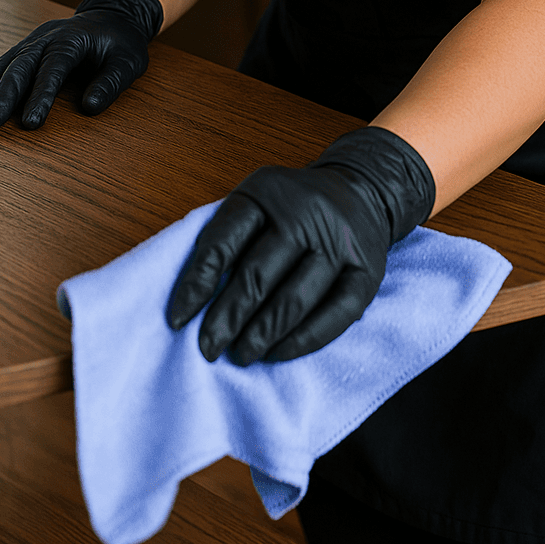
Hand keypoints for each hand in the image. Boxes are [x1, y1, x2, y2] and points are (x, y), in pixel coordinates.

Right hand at [0, 0, 162, 130]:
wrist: (110, 16)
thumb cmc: (120, 43)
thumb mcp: (129, 61)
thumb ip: (111, 82)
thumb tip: (89, 108)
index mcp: (71, 39)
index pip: (54, 67)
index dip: (41, 95)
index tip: (30, 124)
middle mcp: (44, 39)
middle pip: (19, 67)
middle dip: (0, 97)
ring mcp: (29, 43)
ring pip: (1, 66)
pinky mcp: (20, 51)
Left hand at [166, 126, 435, 365]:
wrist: (363, 188)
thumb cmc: (294, 206)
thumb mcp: (256, 201)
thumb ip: (226, 238)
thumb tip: (190, 302)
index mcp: (266, 193)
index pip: (223, 241)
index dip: (197, 283)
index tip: (178, 319)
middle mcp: (305, 215)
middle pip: (257, 275)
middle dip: (227, 318)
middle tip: (208, 349)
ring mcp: (339, 244)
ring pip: (294, 299)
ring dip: (262, 335)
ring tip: (240, 355)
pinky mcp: (367, 272)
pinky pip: (335, 315)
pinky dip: (303, 340)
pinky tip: (278, 353)